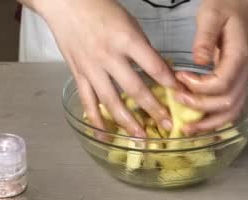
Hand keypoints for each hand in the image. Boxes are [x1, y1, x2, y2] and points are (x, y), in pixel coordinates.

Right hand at [25, 0, 178, 136]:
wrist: (65, 4)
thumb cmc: (100, 9)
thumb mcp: (129, 23)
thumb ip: (144, 49)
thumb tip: (163, 72)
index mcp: (126, 39)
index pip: (154, 67)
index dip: (169, 84)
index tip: (182, 97)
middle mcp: (109, 56)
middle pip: (134, 89)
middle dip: (153, 110)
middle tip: (167, 125)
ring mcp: (92, 68)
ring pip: (111, 101)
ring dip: (127, 122)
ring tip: (140, 138)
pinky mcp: (78, 74)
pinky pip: (88, 102)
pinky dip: (96, 120)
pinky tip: (105, 135)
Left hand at [174, 0, 247, 134]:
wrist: (242, 9)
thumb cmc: (226, 9)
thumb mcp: (211, 14)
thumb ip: (205, 38)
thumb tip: (198, 60)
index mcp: (240, 56)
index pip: (222, 83)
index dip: (199, 87)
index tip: (180, 78)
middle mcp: (246, 73)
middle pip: (228, 103)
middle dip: (200, 108)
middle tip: (177, 101)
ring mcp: (244, 81)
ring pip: (233, 112)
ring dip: (210, 124)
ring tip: (188, 129)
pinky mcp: (238, 85)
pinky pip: (231, 109)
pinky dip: (215, 120)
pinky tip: (199, 124)